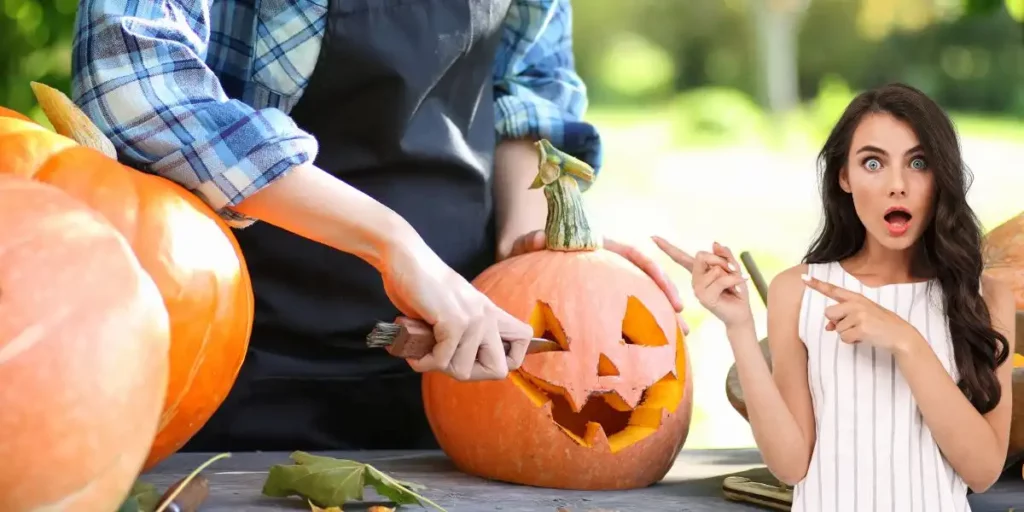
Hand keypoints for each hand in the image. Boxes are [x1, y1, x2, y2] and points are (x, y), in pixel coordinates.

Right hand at [380, 236, 533, 380]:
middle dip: (468, 373)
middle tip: (446, 361)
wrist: (407, 259)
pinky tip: (415, 352)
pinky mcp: (454, 321)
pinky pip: (442, 361)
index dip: (501, 359)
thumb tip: (465, 367)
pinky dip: (423, 362)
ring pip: (464, 370)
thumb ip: (468, 333)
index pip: (524, 341)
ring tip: (424, 349)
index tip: (474, 358)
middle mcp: (488, 317)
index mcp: (492, 313)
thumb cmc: (424, 287)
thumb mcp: (456, 310)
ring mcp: (474, 319)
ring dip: (438, 366)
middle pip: (499, 370)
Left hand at [503, 230, 688, 333]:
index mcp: (598, 248)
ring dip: (659, 322)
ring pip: (640, 301)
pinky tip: (647, 355)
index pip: (632, 255)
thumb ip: (531, 241)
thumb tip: (538, 240)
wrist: (522, 262)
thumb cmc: (526, 252)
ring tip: (677, 346)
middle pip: (645, 281)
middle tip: (683, 328)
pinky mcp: (599, 302)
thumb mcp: (526, 245)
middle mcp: (608, 266)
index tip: (667, 293)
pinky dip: (636, 333)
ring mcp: (606, 285)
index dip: (652, 272)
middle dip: (666, 304)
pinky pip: (622, 317)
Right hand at [652, 237, 753, 328]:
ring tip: (733, 285)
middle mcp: (695, 280)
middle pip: (701, 255)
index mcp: (698, 271)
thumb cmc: (737, 290)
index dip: (667, 247)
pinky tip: (738, 288)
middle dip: (719, 259)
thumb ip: (725, 255)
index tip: (653, 237)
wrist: (741, 314)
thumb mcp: (733, 268)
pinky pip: (721, 280)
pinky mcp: (704, 299)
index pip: (680, 257)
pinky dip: (734, 280)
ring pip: (714, 268)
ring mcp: (697, 290)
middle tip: (732, 270)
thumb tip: (714, 243)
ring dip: (730, 273)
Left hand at [801, 274, 922, 352]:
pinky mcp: (861, 328)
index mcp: (856, 297)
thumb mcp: (862, 316)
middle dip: (838, 323)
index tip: (803, 278)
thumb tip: (828, 327)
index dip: (817, 284)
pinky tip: (865, 337)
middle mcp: (856, 303)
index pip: (833, 289)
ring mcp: (859, 315)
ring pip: (836, 328)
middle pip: (829, 314)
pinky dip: (852, 341)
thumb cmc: (879, 325)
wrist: (900, 335)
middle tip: (856, 325)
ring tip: (864, 331)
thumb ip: (843, 317)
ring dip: (848, 334)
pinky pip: (844, 338)